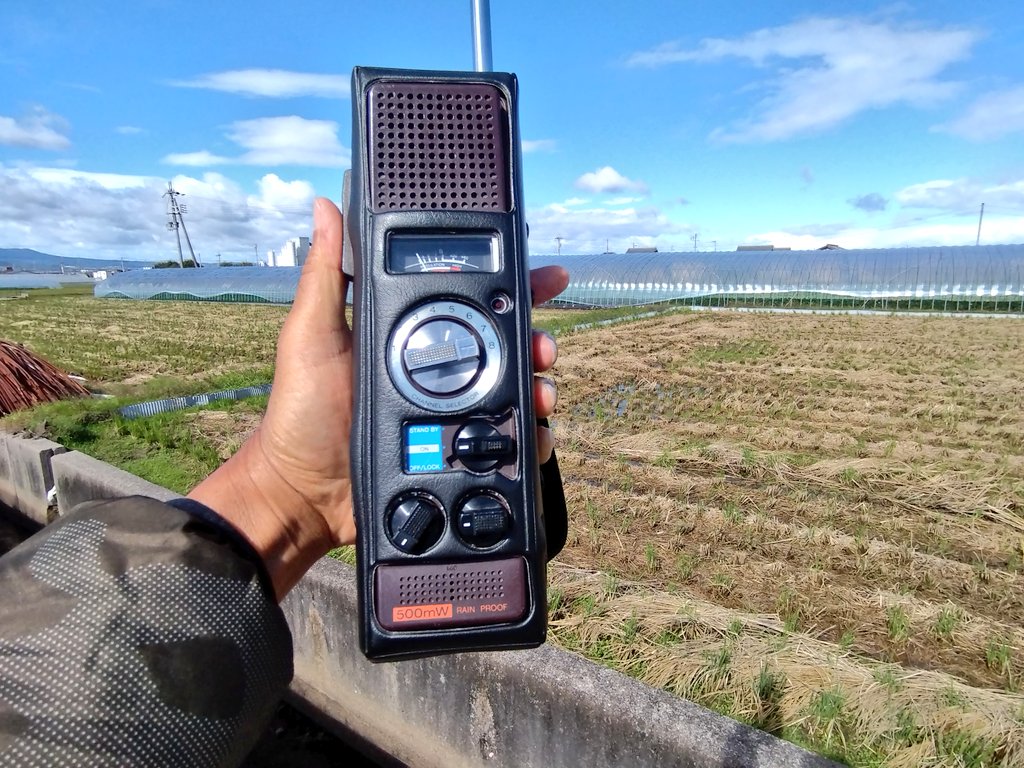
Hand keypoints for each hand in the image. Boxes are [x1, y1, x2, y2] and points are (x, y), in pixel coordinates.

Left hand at [189, 198, 568, 598]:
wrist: (303, 493)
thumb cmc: (300, 412)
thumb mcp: (310, 335)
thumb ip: (326, 274)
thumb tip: (325, 207)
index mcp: (407, 336)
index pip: (466, 300)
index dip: (508, 285)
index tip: (542, 275)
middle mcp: (435, 372)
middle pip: (503, 345)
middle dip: (535, 338)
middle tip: (545, 344)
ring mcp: (449, 414)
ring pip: (512, 391)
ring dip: (538, 385)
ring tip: (541, 390)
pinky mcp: (457, 454)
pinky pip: (504, 443)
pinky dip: (528, 437)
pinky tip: (535, 434)